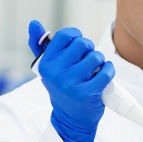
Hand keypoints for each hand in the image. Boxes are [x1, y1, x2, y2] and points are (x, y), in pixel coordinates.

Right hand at [28, 20, 113, 141]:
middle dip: (89, 49)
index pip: (65, 35)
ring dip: (99, 61)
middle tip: (86, 61)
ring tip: (94, 71)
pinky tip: (103, 76)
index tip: (78, 45)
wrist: (70, 118)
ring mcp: (71, 84)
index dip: (76, 36)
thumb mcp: (47, 67)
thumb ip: (39, 44)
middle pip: (83, 44)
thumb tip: (34, 23)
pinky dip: (109, 71)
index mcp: (46, 63)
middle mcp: (56, 73)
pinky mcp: (87, 93)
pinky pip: (106, 71)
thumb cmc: (61, 87)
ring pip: (96, 57)